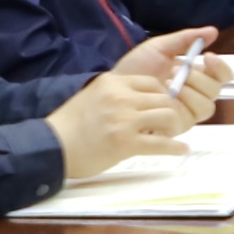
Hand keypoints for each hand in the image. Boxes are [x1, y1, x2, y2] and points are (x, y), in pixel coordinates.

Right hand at [47, 72, 204, 179]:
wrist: (52, 147)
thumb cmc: (71, 125)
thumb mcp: (94, 96)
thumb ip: (118, 95)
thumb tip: (145, 100)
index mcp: (113, 83)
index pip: (152, 82)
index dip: (163, 94)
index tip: (164, 105)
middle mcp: (120, 97)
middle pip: (164, 99)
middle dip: (171, 111)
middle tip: (170, 123)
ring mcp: (124, 120)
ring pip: (168, 117)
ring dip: (174, 127)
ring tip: (171, 135)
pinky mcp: (125, 143)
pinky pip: (161, 144)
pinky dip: (175, 148)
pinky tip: (181, 150)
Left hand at [108, 27, 230, 113]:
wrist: (113, 86)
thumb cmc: (134, 68)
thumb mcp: (158, 48)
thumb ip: (185, 39)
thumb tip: (213, 31)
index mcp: (195, 77)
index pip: (221, 76)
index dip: (221, 67)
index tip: (207, 56)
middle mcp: (194, 96)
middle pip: (216, 91)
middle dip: (200, 78)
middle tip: (178, 70)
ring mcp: (186, 113)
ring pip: (206, 107)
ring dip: (192, 92)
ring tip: (169, 82)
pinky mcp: (175, 126)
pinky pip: (190, 118)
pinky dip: (181, 105)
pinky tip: (165, 96)